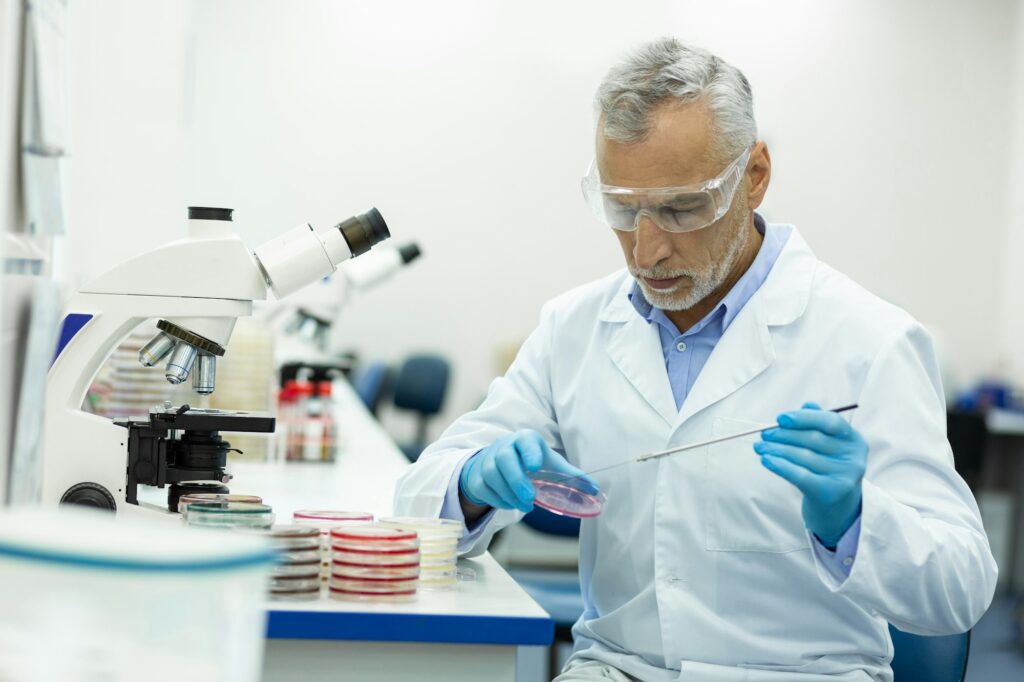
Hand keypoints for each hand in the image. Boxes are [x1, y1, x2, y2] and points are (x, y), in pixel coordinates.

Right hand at [459, 430, 592, 512]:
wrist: (496, 463)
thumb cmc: (529, 462)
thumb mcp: (550, 465)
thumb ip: (571, 476)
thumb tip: (596, 489)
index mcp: (524, 440)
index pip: (525, 441)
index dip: (529, 452)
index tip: (535, 466)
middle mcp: (504, 446)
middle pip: (504, 458)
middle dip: (516, 479)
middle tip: (530, 498)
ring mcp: (487, 460)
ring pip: (492, 475)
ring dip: (508, 494)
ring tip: (524, 505)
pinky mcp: (477, 476)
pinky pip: (484, 488)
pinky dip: (498, 500)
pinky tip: (510, 503)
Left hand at [754, 402, 867, 547]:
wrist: (837, 508)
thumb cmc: (826, 467)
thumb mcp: (827, 445)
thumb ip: (818, 422)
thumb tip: (807, 404)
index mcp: (854, 440)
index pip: (830, 421)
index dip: (804, 418)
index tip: (780, 418)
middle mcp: (853, 457)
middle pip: (813, 439)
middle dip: (784, 435)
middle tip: (764, 434)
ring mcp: (844, 476)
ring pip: (802, 457)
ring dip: (776, 450)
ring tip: (759, 447)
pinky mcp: (830, 492)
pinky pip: (800, 475)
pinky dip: (780, 466)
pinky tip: (766, 460)